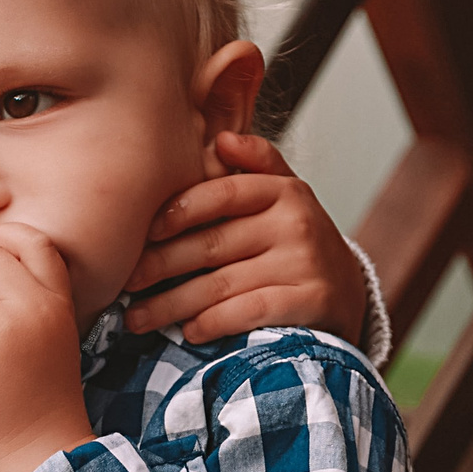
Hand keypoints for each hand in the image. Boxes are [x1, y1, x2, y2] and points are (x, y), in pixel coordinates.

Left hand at [125, 131, 369, 345]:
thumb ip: (256, 164)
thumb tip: (222, 140)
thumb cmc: (296, 242)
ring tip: (137, 319)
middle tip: (126, 282)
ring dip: (171, 304)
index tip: (145, 231)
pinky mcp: (310, 302)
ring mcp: (304, 264)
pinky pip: (248, 311)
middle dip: (160, 266)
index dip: (179, 211)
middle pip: (212, 244)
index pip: (221, 193)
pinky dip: (213, 322)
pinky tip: (188, 331)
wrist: (346, 292)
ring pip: (221, 284)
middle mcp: (296, 223)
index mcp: (283, 191)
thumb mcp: (284, 197)